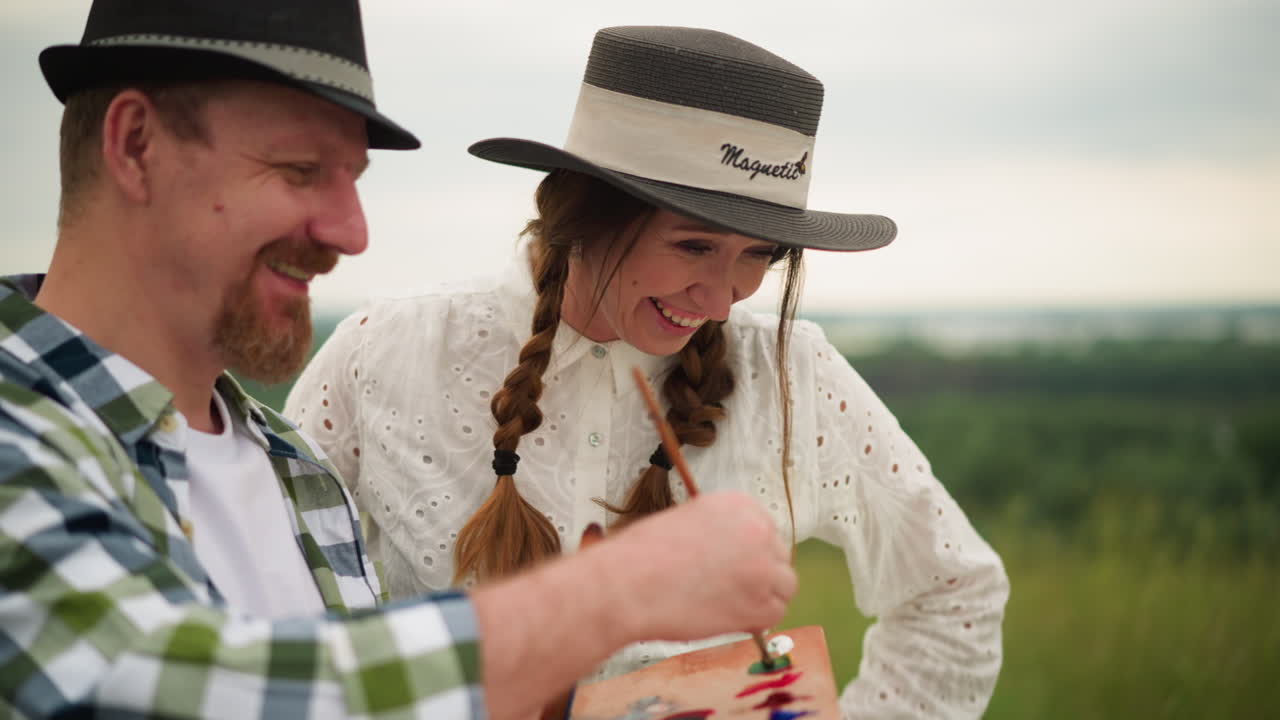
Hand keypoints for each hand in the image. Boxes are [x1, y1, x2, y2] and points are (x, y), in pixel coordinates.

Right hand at [592, 491, 796, 643]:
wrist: (628, 583)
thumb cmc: (642, 555)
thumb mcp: (686, 520)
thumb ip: (718, 532)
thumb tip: (732, 556)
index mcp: (739, 504)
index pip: (764, 531)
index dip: (748, 553)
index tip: (731, 566)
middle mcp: (758, 530)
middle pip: (777, 557)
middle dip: (757, 574)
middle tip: (727, 589)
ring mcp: (764, 567)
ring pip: (783, 586)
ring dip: (761, 597)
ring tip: (725, 604)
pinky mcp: (761, 603)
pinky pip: (774, 614)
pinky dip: (755, 620)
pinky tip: (725, 618)